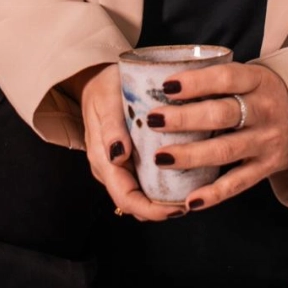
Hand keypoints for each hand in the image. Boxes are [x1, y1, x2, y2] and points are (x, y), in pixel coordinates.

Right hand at [77, 64, 176, 222]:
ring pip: (141, 192)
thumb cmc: (103, 87)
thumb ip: (111, 126)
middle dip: (161, 208)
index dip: (151, 210)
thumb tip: (119, 155)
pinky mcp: (128, 157)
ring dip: (162, 198)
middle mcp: (111, 168)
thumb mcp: (107, 100)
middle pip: (135, 202)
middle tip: (191, 201)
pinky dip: (161, 182)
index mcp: (103, 160)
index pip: (126, 198)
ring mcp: (119, 164)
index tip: (177, 208)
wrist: (97, 78)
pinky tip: (181, 174)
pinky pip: (144, 178)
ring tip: (190, 191)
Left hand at [148, 62, 287, 211]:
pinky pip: (238, 183)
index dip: (196, 82)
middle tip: (153, 119)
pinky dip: (214, 193)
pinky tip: (190, 199)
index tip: (166, 86)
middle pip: (222, 114)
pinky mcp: (267, 167)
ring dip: (191, 155)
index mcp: (257, 80)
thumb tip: (162, 85)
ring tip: (160, 157)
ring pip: (226, 150)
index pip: (226, 78)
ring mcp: (267, 141)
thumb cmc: (260, 92)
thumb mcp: (248, 76)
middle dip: (185, 118)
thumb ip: (216, 80)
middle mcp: (264, 110)